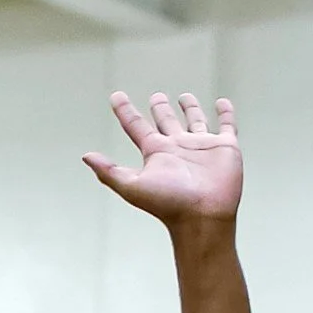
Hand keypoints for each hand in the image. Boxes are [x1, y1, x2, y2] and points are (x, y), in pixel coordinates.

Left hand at [82, 92, 241, 228]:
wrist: (203, 216)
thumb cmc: (168, 205)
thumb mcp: (132, 187)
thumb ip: (109, 172)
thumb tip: (85, 157)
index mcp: (156, 153)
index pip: (136, 126)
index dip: (125, 111)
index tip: (116, 96)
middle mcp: (177, 147)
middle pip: (166, 121)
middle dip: (160, 108)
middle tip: (156, 97)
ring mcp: (201, 146)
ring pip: (194, 121)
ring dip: (190, 109)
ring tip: (185, 97)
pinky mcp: (225, 147)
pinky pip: (226, 125)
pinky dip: (225, 114)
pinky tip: (222, 103)